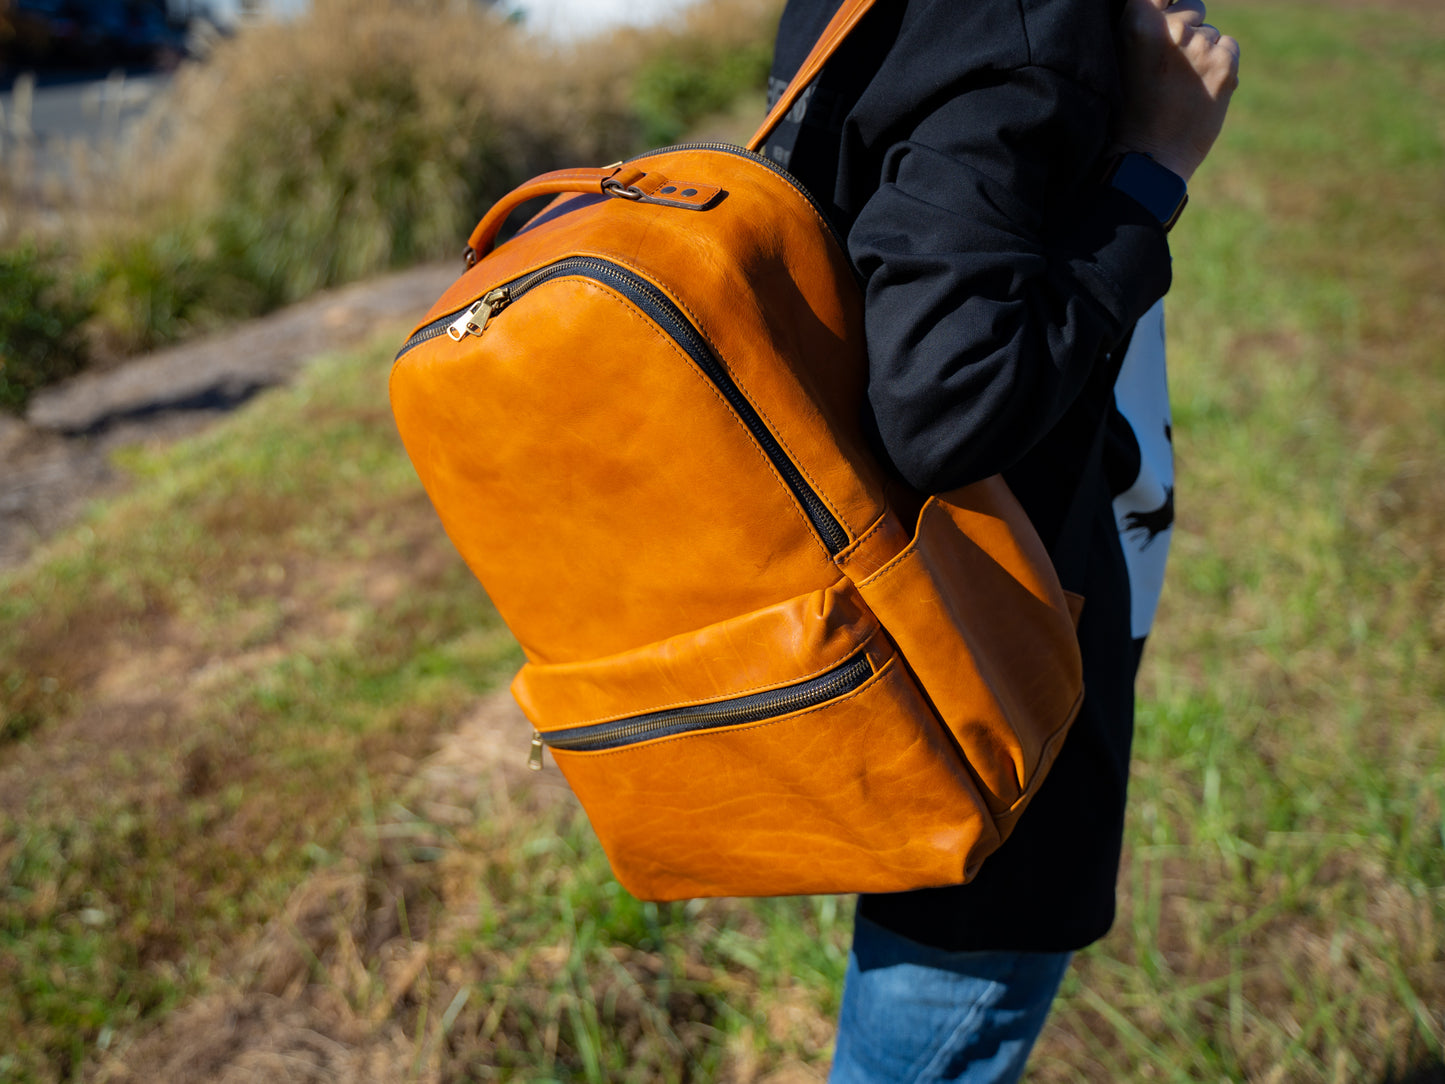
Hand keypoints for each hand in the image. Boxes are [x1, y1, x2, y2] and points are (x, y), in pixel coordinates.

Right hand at [1113, 0, 1240, 182]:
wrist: (1149, 158)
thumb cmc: (1129, 111)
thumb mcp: (1123, 58)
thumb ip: (1145, 26)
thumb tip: (1170, 2)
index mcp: (1137, 23)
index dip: (1165, 5)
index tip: (1164, 22)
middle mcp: (1171, 29)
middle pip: (1191, 7)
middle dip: (1185, 29)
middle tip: (1167, 68)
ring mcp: (1200, 45)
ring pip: (1209, 31)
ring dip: (1200, 52)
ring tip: (1180, 86)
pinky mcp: (1225, 63)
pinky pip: (1228, 46)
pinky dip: (1219, 65)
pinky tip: (1198, 90)